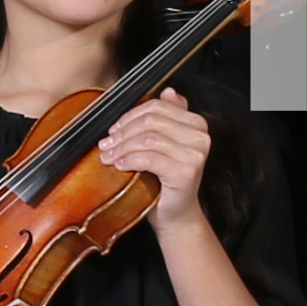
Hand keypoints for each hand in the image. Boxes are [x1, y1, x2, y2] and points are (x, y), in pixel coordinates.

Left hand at [97, 86, 214, 226]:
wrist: (175, 214)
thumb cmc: (165, 180)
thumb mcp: (164, 145)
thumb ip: (167, 118)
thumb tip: (169, 91)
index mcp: (196, 124)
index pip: (157, 107)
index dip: (130, 116)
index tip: (113, 129)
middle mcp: (200, 136)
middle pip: (151, 121)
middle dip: (123, 132)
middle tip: (105, 144)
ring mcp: (195, 154)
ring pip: (148, 139)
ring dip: (122, 147)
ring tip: (108, 156)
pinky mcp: (186, 172)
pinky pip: (150, 157)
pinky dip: (130, 159)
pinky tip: (119, 165)